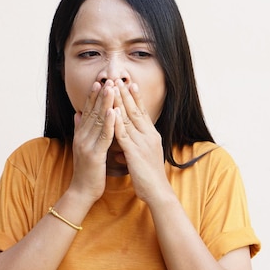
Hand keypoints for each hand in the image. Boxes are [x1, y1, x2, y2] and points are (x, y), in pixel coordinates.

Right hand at [68, 80, 115, 205]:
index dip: (93, 97)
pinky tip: (114, 111)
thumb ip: (79, 129)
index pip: (87, 112)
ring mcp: (87, 145)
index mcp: (81, 135)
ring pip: (98, 121)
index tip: (99, 82)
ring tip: (111, 89)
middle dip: (100, 95)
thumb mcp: (82, 147)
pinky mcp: (95, 155)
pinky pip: (104, 136)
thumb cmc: (86, 171)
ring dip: (105, 104)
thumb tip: (77, 113)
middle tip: (106, 79)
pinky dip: (109, 123)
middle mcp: (82, 137)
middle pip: (92, 112)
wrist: (82, 192)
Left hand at [112, 79, 173, 204]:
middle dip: (126, 94)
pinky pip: (124, 134)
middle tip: (119, 78)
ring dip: (120, 102)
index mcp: (151, 135)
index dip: (135, 97)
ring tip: (113, 88)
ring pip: (129, 118)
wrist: (158, 192)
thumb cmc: (150, 176)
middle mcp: (148, 135)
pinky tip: (112, 111)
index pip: (142, 112)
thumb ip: (134, 146)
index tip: (129, 83)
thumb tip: (125, 142)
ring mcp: (142, 142)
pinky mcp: (135, 152)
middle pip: (135, 110)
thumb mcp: (143, 156)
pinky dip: (117, 122)